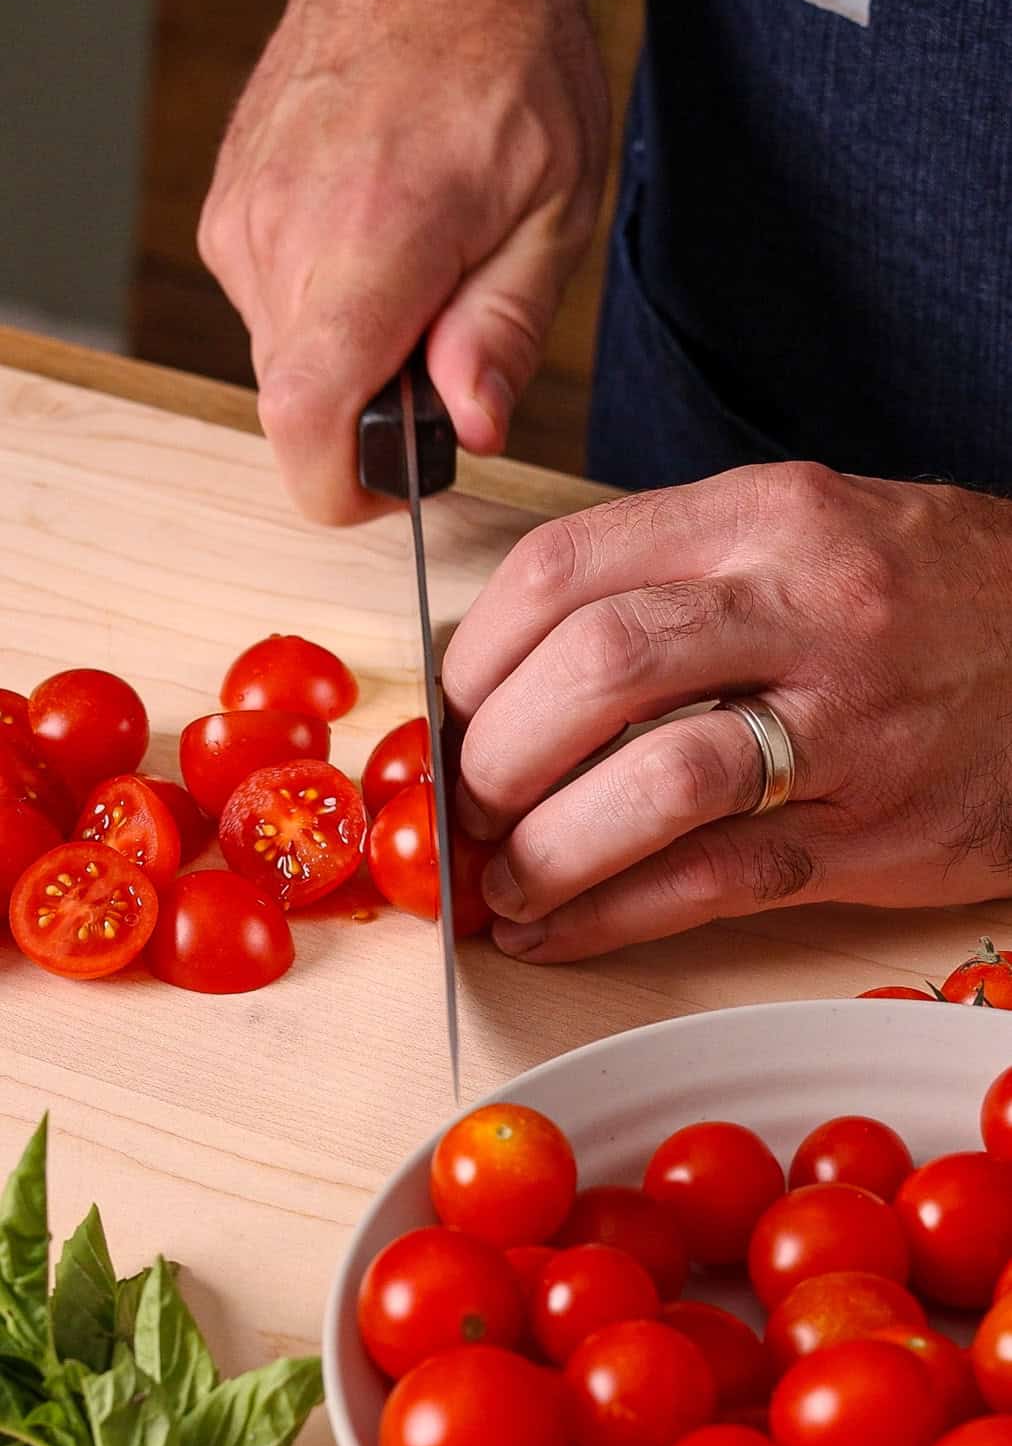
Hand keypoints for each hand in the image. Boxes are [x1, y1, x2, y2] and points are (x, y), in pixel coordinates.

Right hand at [198, 0, 606, 523]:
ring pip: (285, 362)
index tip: (399, 478)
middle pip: (298, 407)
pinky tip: (378, 244)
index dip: (346, 485)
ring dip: (354, 355)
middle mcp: (284, 236)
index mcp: (371, 240)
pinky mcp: (229, 213)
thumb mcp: (554, 208)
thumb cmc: (505, 61)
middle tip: (446, 343)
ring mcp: (243, 222)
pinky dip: (327, 311)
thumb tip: (468, 430)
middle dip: (373, 411)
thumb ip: (505, 332)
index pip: (307, 418)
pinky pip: (272, 312)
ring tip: (419, 272)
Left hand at [442, 463, 1011, 960]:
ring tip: (502, 879)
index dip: (476, 656)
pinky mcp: (870, 831)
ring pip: (655, 784)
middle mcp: (802, 606)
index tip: (450, 711)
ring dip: (546, 847)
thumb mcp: (806, 533)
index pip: (564, 570)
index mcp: (764, 516)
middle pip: (596, 671)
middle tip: (464, 803)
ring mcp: (844, 724)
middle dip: (495, 755)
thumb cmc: (927, 595)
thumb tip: (517, 670)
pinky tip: (556, 930)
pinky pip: (714, 882)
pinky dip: (609, 917)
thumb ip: (673, 579)